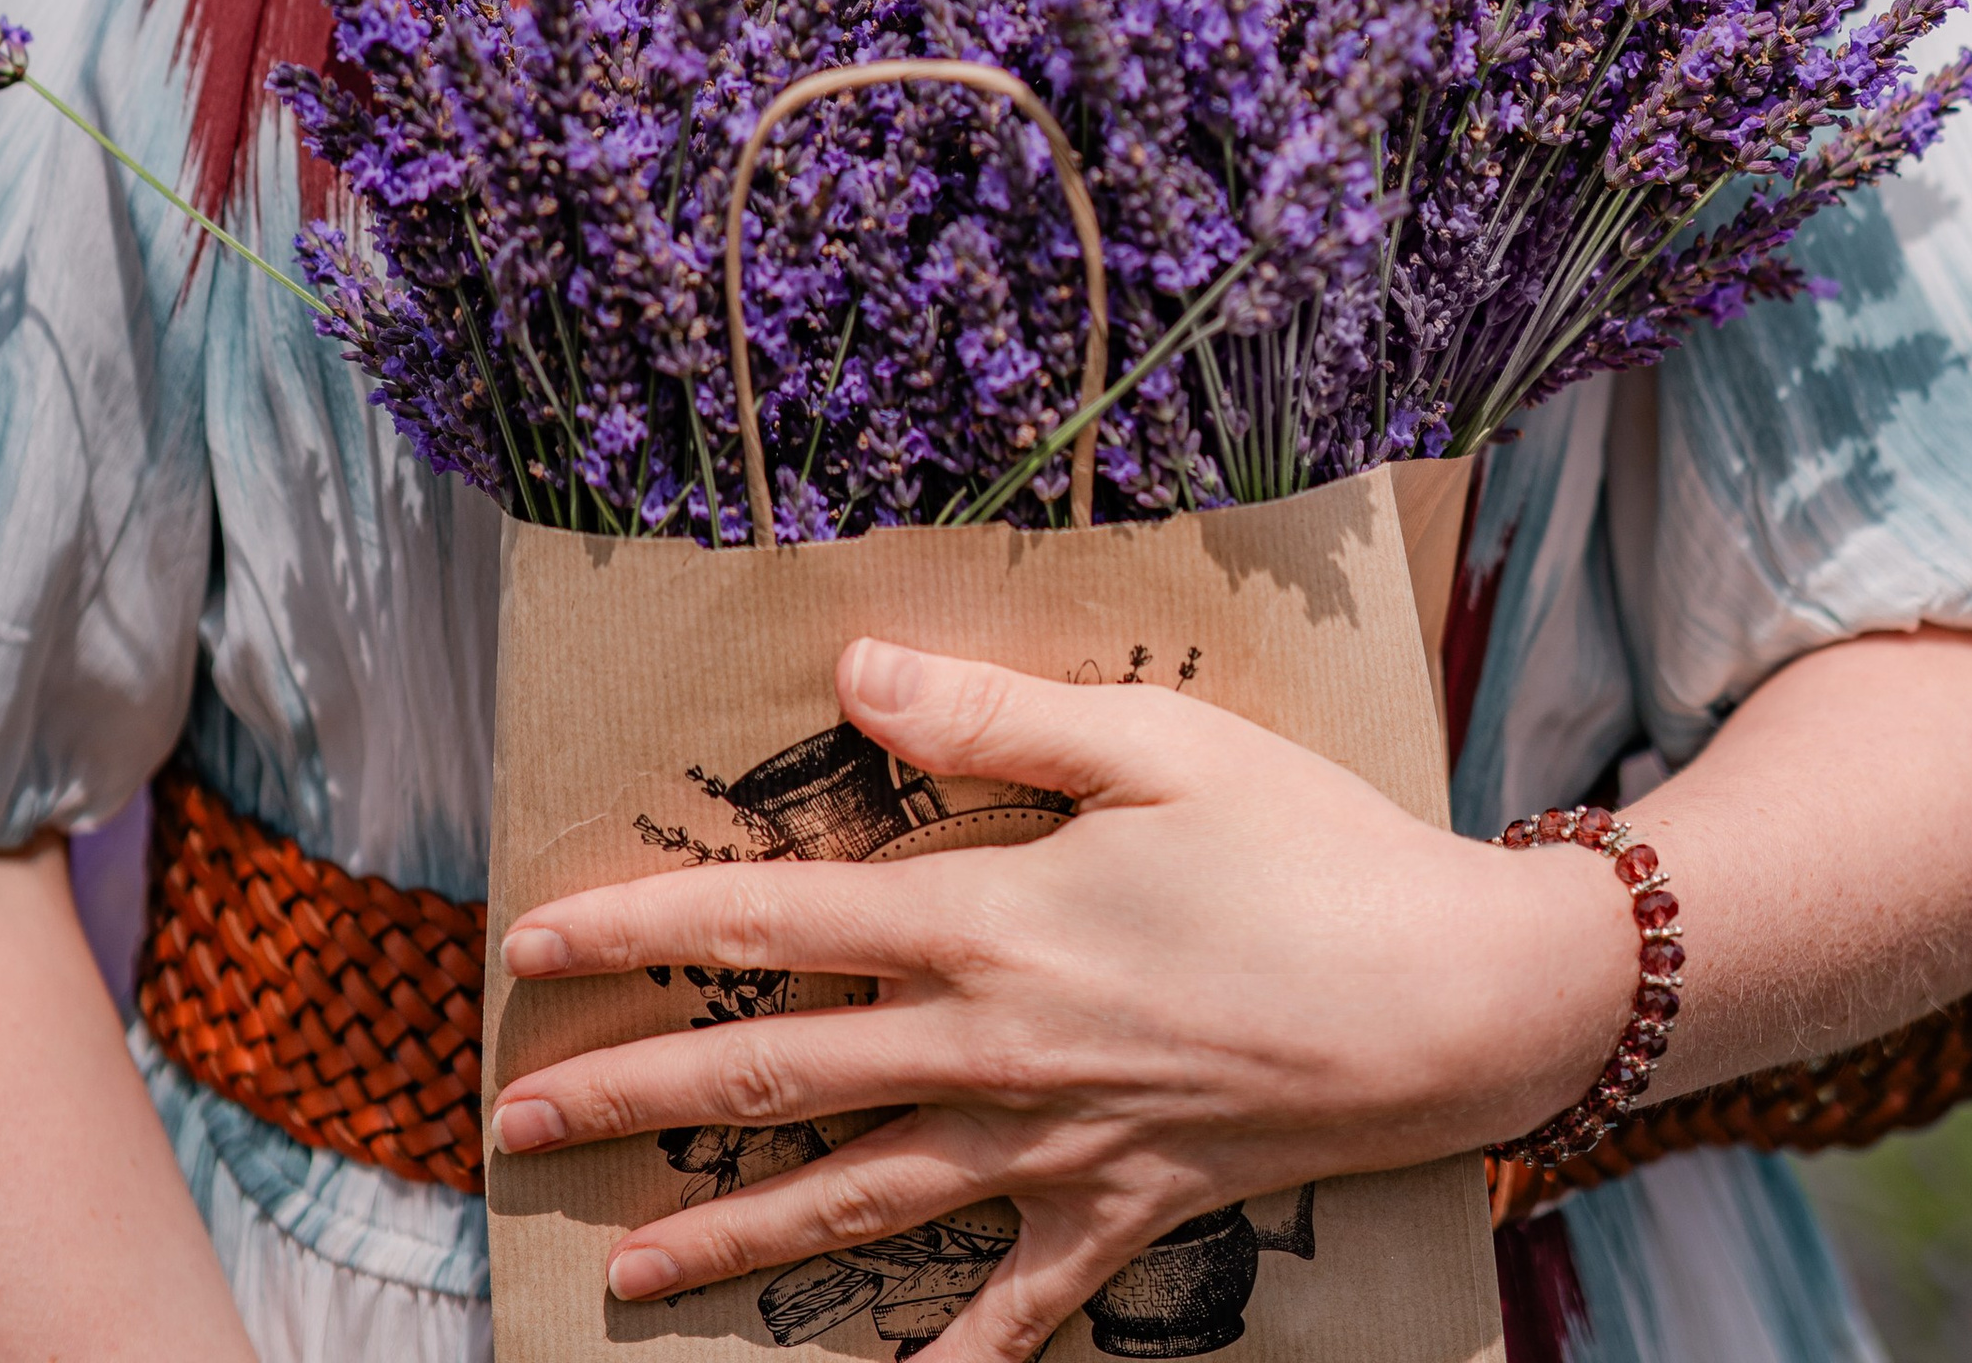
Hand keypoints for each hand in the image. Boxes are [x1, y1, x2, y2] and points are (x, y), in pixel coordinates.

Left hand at [492, 636, 1630, 1361]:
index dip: (643, 930)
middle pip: (778, 1079)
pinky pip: (1020, 1307)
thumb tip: (847, 676)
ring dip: (734, 1246)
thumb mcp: (1153, 741)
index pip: (771, 922)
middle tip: (517, 1130)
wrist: (1453, 997)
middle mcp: (996, 1046)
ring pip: (860, 1204)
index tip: (533, 949)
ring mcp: (1057, 1147)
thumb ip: (991, 715)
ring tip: (627, 1280)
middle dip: (637, 1102)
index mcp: (988, 917)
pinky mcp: (1130, 1211)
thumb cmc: (1309, 846)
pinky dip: (948, 1357)